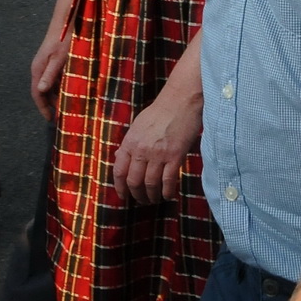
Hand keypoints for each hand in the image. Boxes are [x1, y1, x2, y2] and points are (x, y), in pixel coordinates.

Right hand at [30, 25, 69, 119]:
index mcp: (38, 69)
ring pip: (51, 84)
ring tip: (69, 105)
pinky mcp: (54, 59)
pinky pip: (56, 77)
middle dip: (51, 104)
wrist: (67, 20)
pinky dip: (62, 85)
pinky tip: (72, 89)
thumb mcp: (59, 58)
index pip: (37, 94)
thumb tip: (40, 91)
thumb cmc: (64, 39)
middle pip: (43, 91)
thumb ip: (50, 75)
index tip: (51, 120)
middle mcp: (40, 68)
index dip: (43, 108)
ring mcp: (47, 63)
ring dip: (58, 95)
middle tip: (63, 115)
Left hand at [112, 85, 202, 204]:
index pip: (119, 172)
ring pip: (150, 184)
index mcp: (130, 143)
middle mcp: (141, 150)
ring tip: (154, 200)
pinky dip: (167, 191)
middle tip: (142, 200)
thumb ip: (129, 144)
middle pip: (134, 182)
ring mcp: (158, 154)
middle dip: (137, 195)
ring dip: (152, 196)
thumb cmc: (161, 110)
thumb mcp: (138, 125)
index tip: (124, 196)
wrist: (181, 100)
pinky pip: (168, 180)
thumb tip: (119, 158)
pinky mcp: (175, 156)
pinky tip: (168, 195)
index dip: (120, 188)